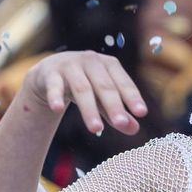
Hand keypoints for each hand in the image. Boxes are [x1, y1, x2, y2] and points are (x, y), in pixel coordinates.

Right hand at [21, 52, 147, 135]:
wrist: (50, 72)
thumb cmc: (84, 84)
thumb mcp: (101, 98)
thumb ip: (116, 112)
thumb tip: (135, 129)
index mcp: (109, 64)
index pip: (123, 82)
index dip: (132, 97)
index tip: (142, 113)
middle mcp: (91, 61)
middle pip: (103, 85)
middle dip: (113, 105)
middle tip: (121, 123)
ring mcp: (70, 65)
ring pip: (81, 88)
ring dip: (89, 109)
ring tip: (96, 129)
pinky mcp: (50, 73)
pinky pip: (54, 86)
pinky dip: (55, 97)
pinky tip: (57, 109)